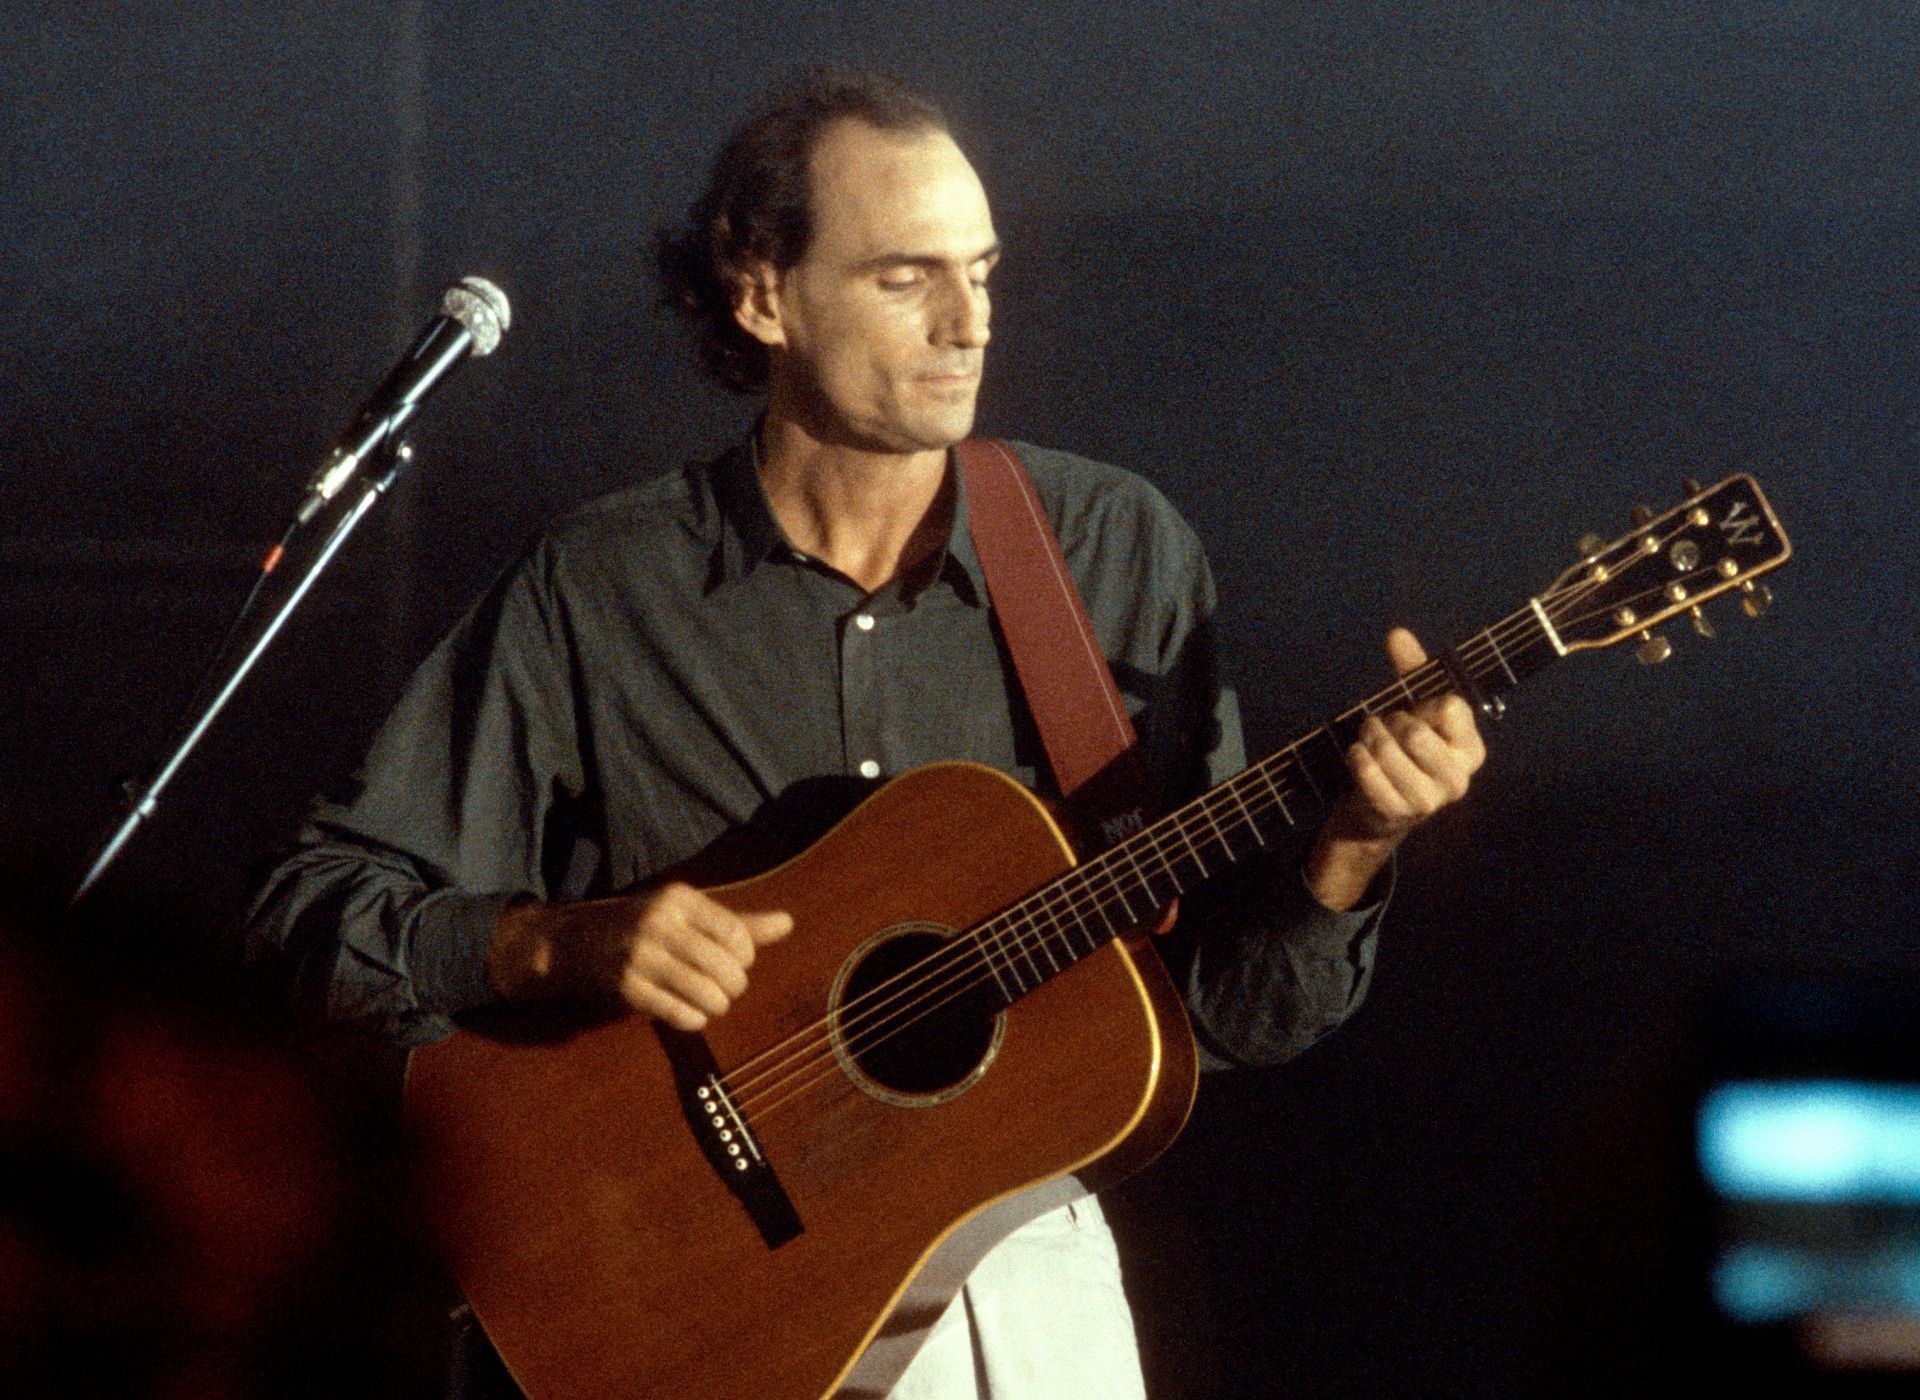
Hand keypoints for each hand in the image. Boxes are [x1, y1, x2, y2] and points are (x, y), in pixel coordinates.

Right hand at [487, 882, 793, 1030]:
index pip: (737, 933)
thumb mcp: (686, 914)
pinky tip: (689, 1013)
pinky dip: (694, 1019)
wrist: (571, 942)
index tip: (736, 962)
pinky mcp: (626, 988)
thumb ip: (738, 921)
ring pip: (707, 993)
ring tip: (710, 1001)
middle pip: (727, 967)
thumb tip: (788, 923)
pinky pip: (680, 1013)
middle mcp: (660, 923)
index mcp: (679, 899)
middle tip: (725, 988)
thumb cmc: (642, 926)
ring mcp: (640, 956)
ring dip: (716, 1005)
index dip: (745, 957)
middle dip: (734, 986)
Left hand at [1305, 627, 1485, 909]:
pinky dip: (1357, 758)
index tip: (1412, 712)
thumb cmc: (1399, 752)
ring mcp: (1431, 801)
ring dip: (1368, 738)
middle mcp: (1459, 778)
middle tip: (1381, 728)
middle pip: (1415, 730)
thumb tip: (1397, 633)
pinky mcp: (1400, 814)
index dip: (1421, 703)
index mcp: (1471, 750)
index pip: (1450, 707)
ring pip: (1389, 750)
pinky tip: (1357, 757)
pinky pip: (1369, 772)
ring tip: (1367, 741)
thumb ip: (1410, 671)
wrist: (1374, 811)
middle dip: (1388, 722)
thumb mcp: (1409, 709)